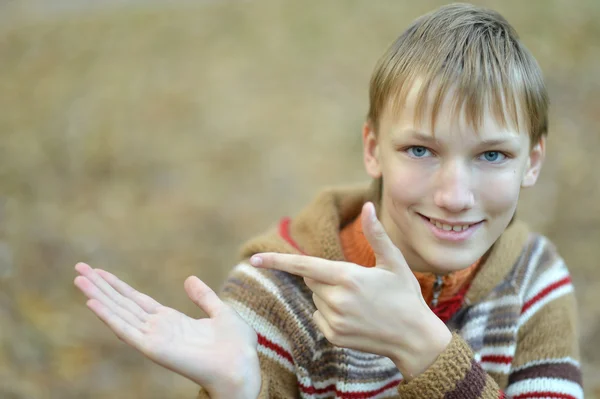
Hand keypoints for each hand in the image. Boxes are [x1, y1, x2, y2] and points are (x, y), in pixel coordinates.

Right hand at [74, 263, 260, 398]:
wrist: (242, 366)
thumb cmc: (236, 345)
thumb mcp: (219, 312)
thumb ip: (203, 297)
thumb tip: (188, 279)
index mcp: (172, 321)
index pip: (137, 300)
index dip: (118, 286)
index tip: (100, 271)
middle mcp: (158, 329)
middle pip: (123, 303)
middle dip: (101, 286)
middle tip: (79, 267)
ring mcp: (154, 338)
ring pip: (119, 313)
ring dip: (98, 296)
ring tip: (79, 278)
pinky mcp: (154, 348)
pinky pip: (127, 330)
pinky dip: (109, 316)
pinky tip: (93, 302)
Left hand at [250, 202, 450, 379]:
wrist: (414, 339)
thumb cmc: (406, 296)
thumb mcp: (394, 262)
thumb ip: (376, 234)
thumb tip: (368, 206)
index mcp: (348, 277)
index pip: (304, 266)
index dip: (277, 261)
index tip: (254, 258)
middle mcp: (337, 300)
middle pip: (312, 280)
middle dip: (326, 277)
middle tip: (356, 284)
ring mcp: (334, 321)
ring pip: (316, 299)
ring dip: (328, 297)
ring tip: (359, 303)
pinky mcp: (333, 337)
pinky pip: (318, 317)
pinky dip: (329, 314)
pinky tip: (354, 318)